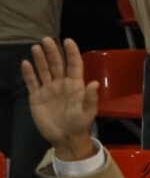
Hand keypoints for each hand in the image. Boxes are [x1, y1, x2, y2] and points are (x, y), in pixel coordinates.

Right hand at [19, 38, 99, 154]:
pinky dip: (29, 73)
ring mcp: (48, 89)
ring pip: (44, 70)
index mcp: (75, 84)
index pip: (74, 64)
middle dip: (52, 51)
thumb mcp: (87, 112)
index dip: (72, 53)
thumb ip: (90, 98)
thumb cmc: (79, 124)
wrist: (65, 138)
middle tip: (46, 39)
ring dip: (40, 59)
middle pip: (57, 64)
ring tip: (36, 47)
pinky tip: (26, 63)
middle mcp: (61, 83)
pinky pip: (32, 82)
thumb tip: (94, 83)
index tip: (68, 40)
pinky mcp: (36, 96)